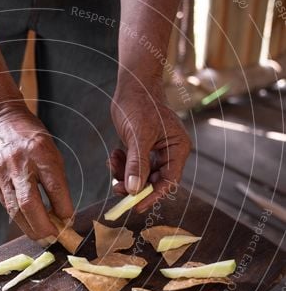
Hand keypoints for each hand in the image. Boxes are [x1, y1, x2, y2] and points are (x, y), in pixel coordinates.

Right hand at [0, 103, 73, 241]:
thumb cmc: (31, 136)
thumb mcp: (50, 150)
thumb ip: (56, 179)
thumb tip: (63, 212)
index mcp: (39, 151)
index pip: (54, 186)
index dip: (63, 207)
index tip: (69, 220)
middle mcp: (18, 162)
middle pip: (29, 204)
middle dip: (43, 226)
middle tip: (54, 237)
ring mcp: (0, 172)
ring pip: (14, 210)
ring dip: (30, 228)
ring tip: (42, 237)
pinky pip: (6, 204)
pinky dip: (18, 217)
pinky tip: (27, 223)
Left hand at [109, 81, 190, 210]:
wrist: (132, 84)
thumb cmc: (140, 104)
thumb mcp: (137, 135)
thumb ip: (136, 164)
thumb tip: (134, 190)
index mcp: (177, 149)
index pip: (168, 181)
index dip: (152, 195)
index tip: (135, 206)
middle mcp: (169, 152)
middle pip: (153, 181)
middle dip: (134, 185)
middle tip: (116, 188)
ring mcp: (155, 151)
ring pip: (140, 175)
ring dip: (124, 174)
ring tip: (114, 161)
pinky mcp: (142, 149)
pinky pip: (132, 166)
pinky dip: (122, 165)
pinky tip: (115, 154)